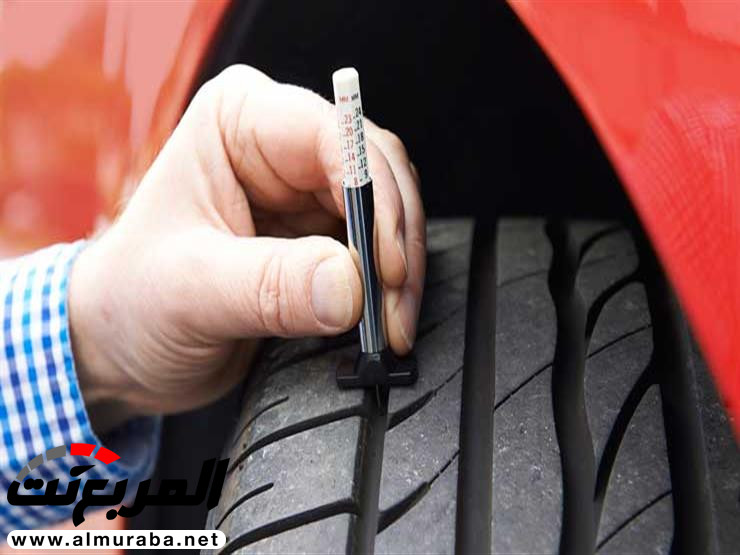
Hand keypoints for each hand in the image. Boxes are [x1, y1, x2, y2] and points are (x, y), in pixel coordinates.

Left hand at [68, 65, 425, 422]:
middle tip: (391, 306)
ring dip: (399, 269)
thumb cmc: (132, 301)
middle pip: (376, 172)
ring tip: (388, 322)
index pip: (335, 136)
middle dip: (393, 241)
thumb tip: (349, 286)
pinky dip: (388, 287)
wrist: (125, 346)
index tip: (384, 266)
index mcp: (238, 123)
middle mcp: (279, 148)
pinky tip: (381, 319)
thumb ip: (270, 287)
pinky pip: (378, 249)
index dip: (372, 199)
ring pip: (388, 211)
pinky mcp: (322, 236)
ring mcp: (306, 192)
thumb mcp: (191, 292)